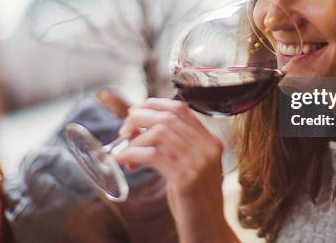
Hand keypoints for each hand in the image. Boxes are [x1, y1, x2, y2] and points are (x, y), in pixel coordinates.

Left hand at [114, 98, 237, 242]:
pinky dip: (132, 154)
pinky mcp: (186, 179)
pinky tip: (124, 161)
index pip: (182, 108)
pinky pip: (153, 155)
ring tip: (125, 153)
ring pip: (159, 133)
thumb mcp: (191, 168)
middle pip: (168, 117)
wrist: (208, 231)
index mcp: (211, 142)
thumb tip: (143, 129)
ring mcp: (199, 163)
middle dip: (140, 118)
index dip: (155, 104)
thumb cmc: (194, 202)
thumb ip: (177, 147)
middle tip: (124, 130)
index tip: (136, 110)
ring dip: (135, 139)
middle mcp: (208, 148)